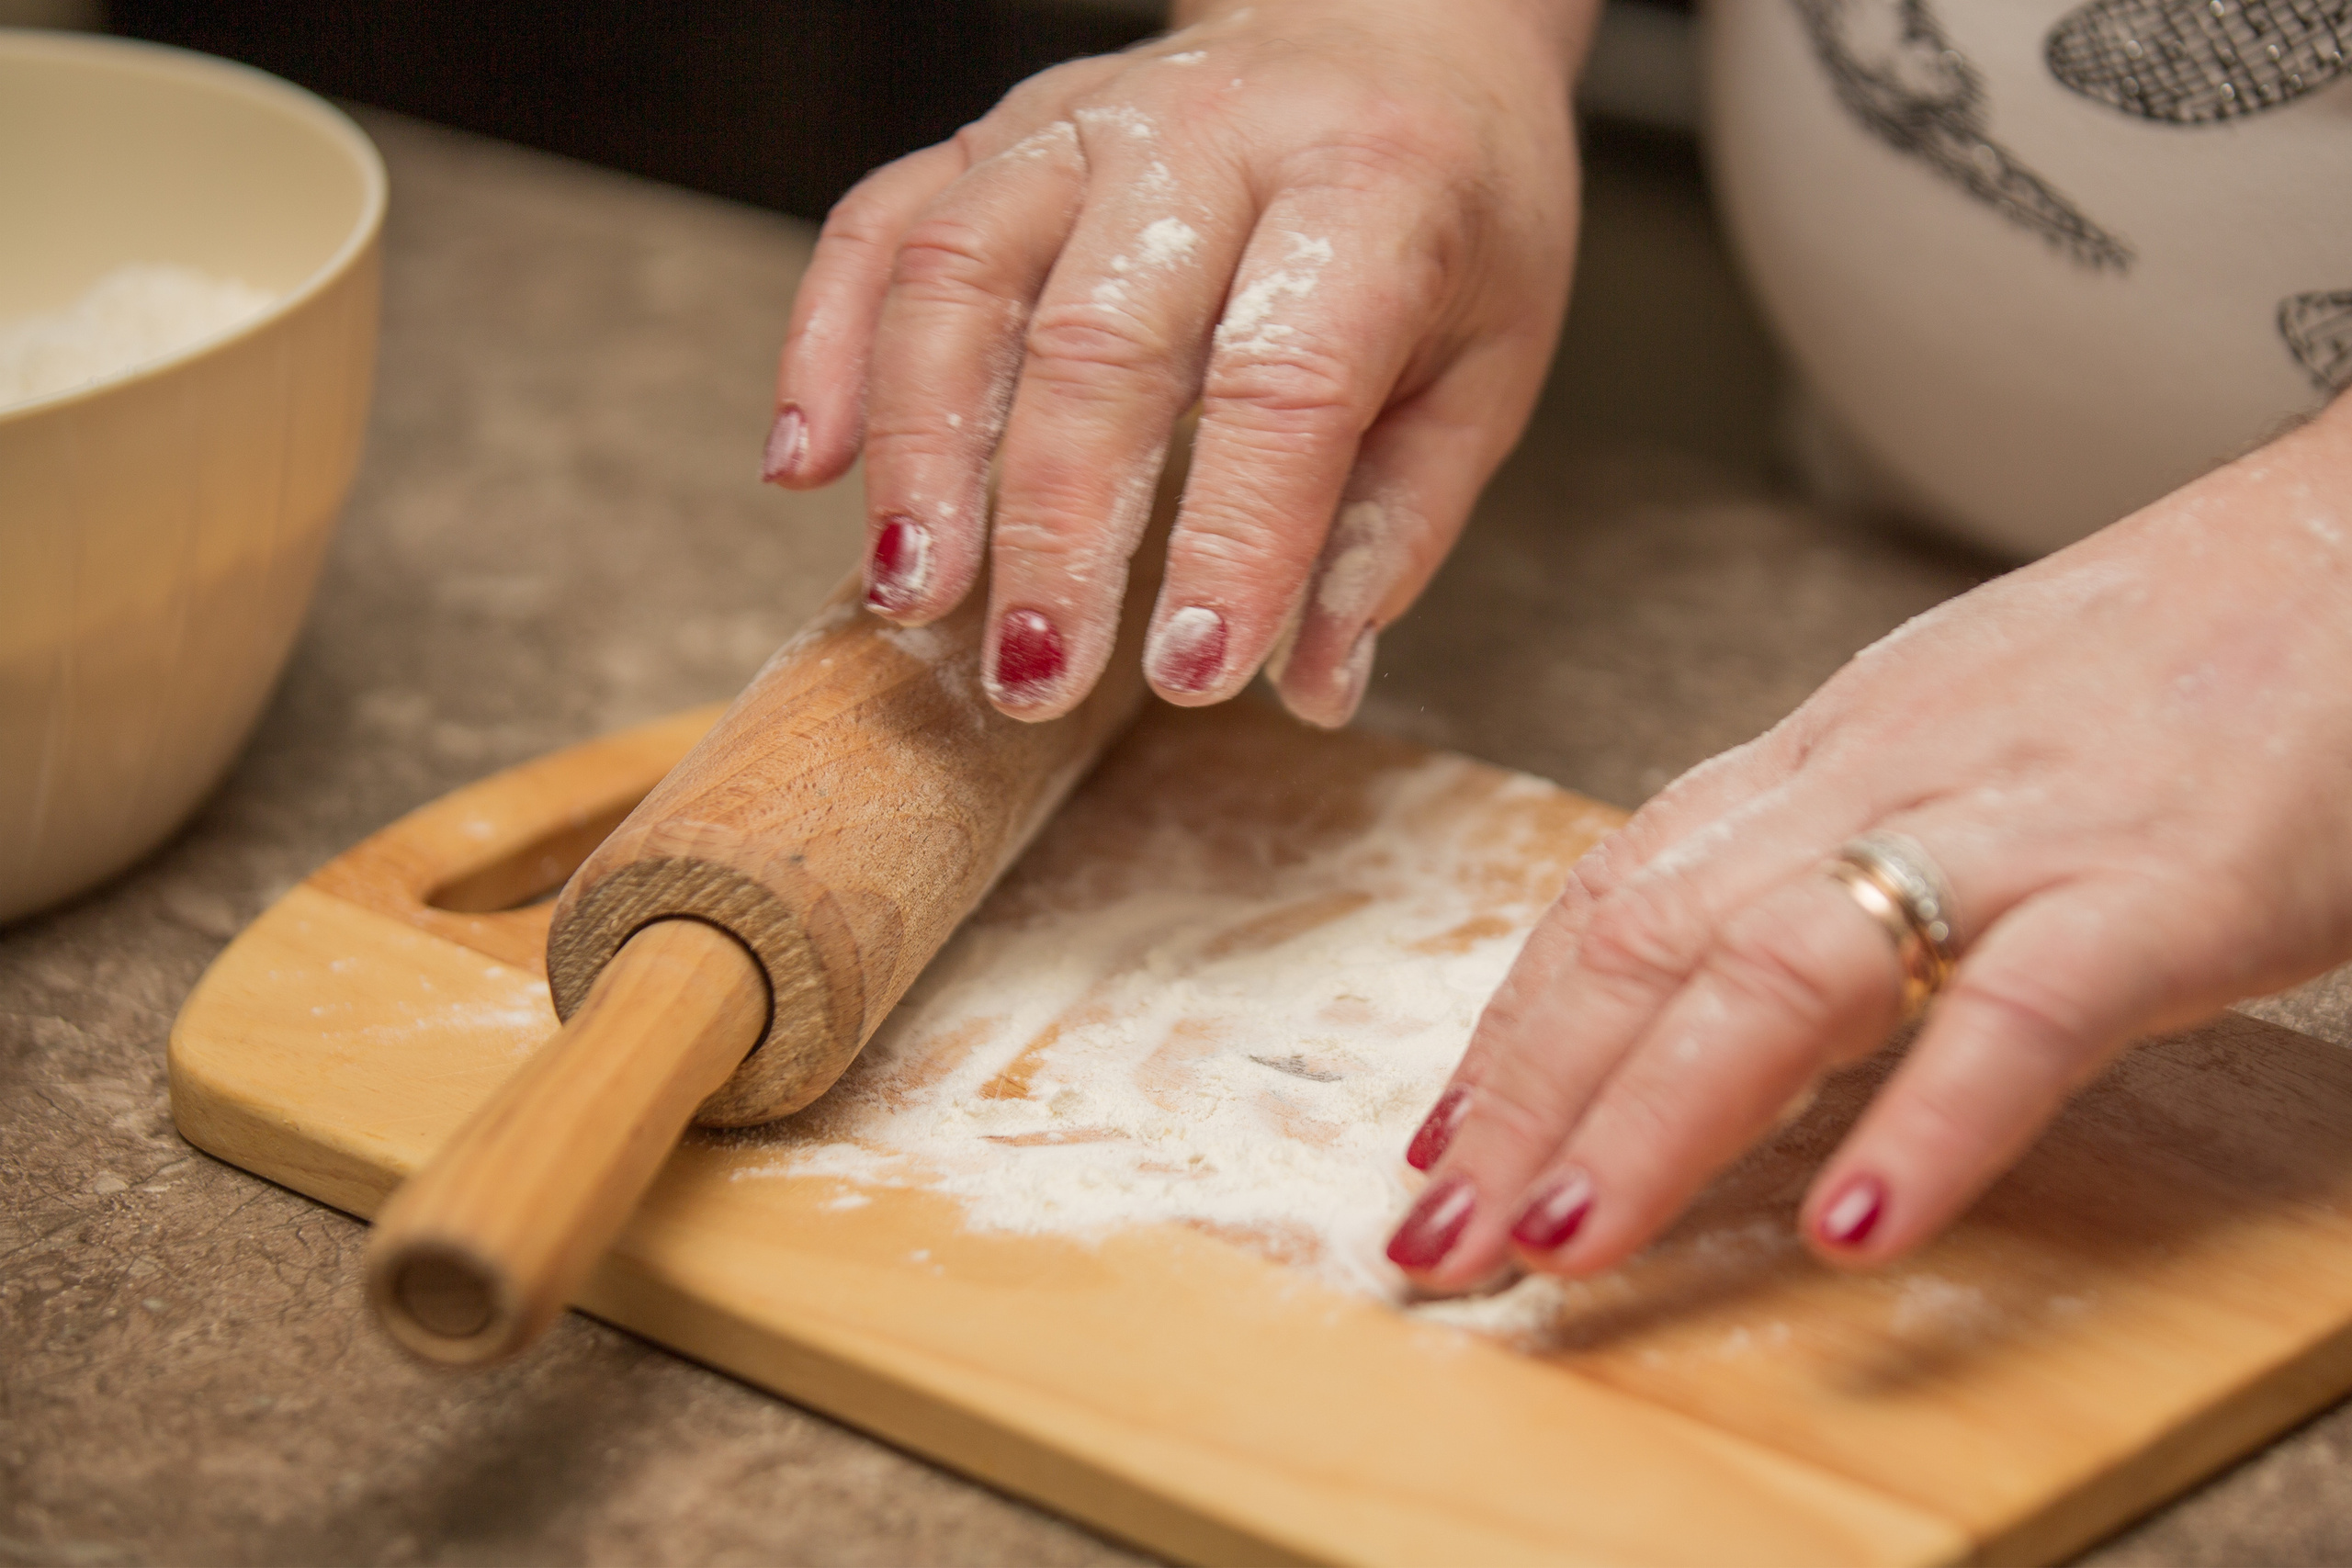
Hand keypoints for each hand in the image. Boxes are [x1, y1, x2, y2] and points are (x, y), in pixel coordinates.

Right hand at [766, 0, 1592, 725]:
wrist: (1393, 31)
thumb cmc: (1445, 218)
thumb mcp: (1482, 367)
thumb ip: (1395, 525)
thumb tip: (1313, 681)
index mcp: (1371, 188)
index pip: (1288, 379)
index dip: (1237, 535)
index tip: (1191, 672)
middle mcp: (1212, 133)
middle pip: (1101, 336)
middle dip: (1054, 525)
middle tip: (1030, 674)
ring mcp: (1085, 120)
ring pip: (962, 271)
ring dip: (920, 444)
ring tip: (907, 592)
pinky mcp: (996, 129)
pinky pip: (881, 221)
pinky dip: (828, 342)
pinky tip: (809, 464)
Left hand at [1390, 394, 2351, 1291]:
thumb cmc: (2162, 660)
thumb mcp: (1948, 740)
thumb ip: (1830, 844)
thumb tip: (1712, 964)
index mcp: (1824, 752)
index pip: (1616, 892)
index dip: (1509, 1025)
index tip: (1435, 1136)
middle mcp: (1879, 780)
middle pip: (1649, 939)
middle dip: (1524, 1096)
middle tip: (1430, 1234)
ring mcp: (2015, 830)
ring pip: (1783, 972)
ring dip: (1651, 1120)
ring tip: (1557, 1242)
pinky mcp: (2160, 884)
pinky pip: (2022, 1014)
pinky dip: (1926, 1125)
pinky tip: (1847, 1231)